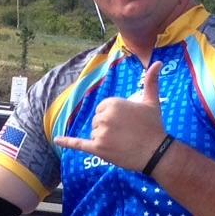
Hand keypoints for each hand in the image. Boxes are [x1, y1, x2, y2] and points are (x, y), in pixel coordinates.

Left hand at [52, 60, 166, 171]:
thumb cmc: (154, 126)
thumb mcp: (151, 101)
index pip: (102, 109)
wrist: (156, 152)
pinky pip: (79, 144)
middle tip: (126, 133)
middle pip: (97, 121)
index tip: (127, 122)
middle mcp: (104, 116)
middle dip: (108, 128)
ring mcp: (100, 133)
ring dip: (104, 139)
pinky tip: (57, 140)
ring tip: (123, 142)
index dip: (113, 116)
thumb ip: (151, 81)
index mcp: (112, 103)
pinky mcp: (98, 149)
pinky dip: (67, 142)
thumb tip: (158, 63)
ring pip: (94, 134)